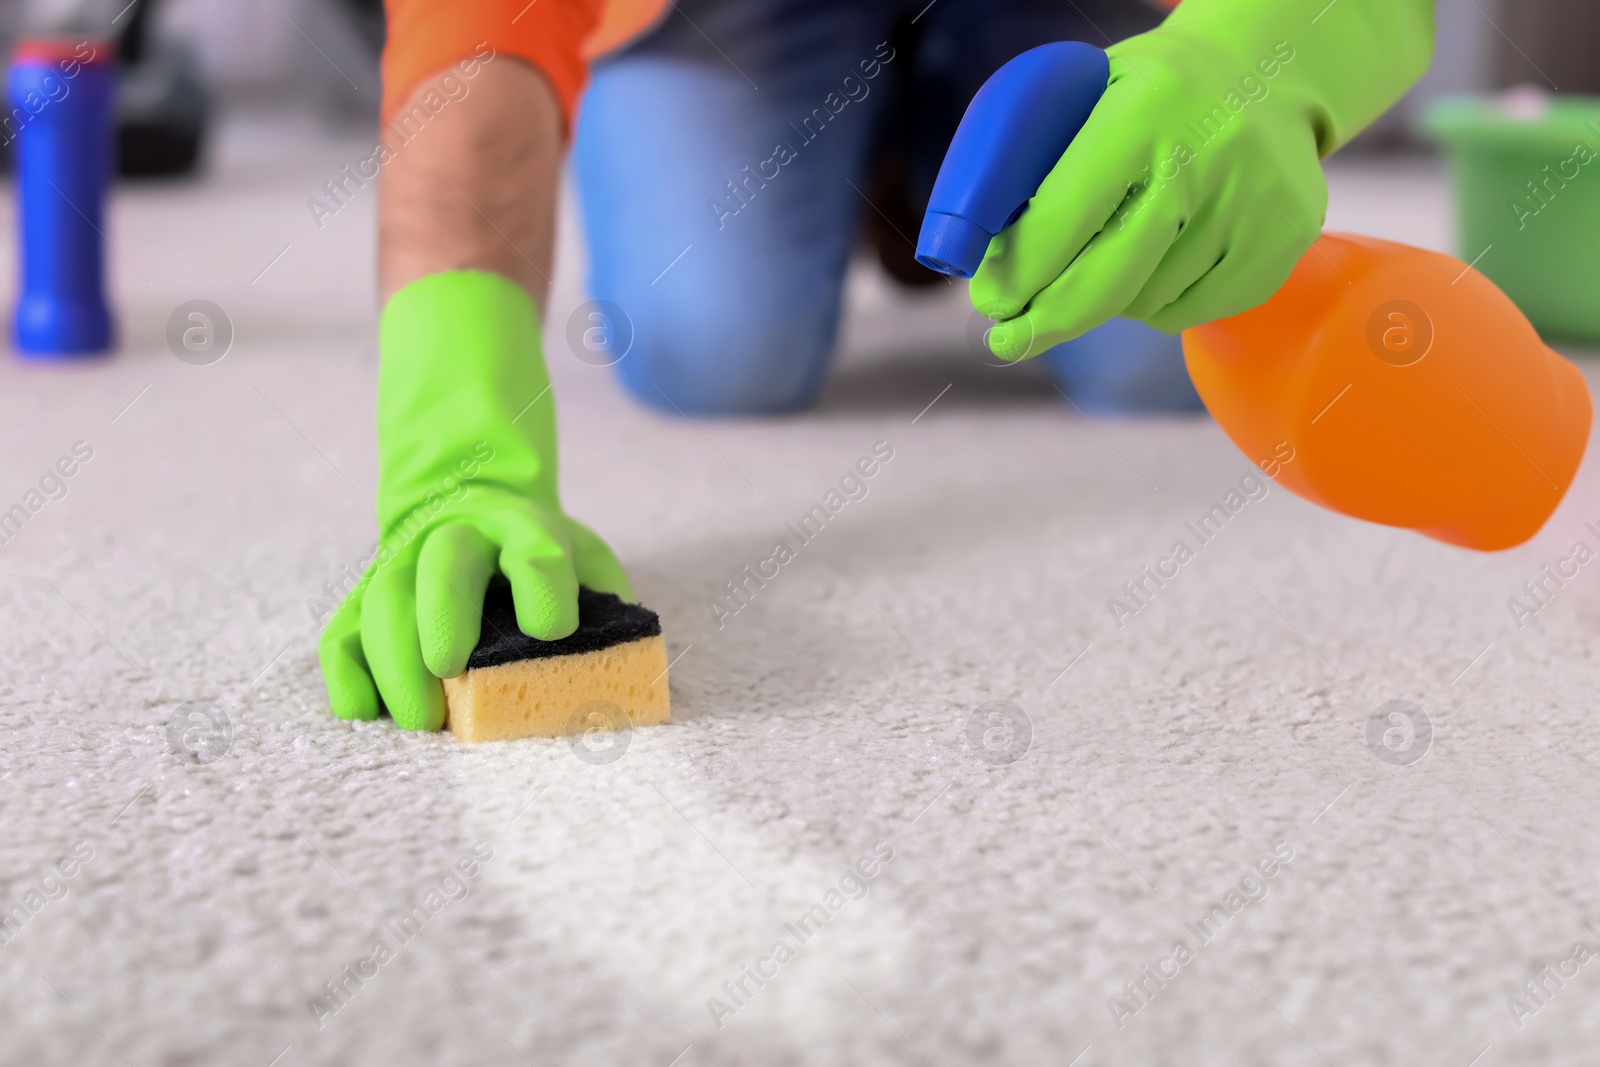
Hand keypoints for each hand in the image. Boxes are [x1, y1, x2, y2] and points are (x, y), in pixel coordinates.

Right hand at [318, 271, 630, 729]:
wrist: (468, 504)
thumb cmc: (536, 551)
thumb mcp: (583, 555)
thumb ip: (603, 597)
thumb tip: (622, 655)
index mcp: (523, 526)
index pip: (534, 546)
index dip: (541, 582)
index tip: (552, 628)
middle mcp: (456, 538)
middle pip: (443, 566)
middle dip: (442, 615)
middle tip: (449, 670)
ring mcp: (403, 564)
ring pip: (384, 601)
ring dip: (394, 660)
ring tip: (421, 717)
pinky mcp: (367, 598)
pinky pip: (343, 630)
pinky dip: (346, 671)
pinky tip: (361, 709)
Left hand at [969, 0, 1432, 356]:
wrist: (1269, 74)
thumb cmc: (1153, 94)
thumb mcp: (1089, 94)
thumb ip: (1038, 166)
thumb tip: (989, 261)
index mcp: (1144, 111)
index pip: (1065, 216)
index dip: (1020, 273)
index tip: (991, 300)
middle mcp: (1206, 157)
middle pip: (1108, 281)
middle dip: (1048, 320)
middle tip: (1011, 338)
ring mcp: (1252, 205)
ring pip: (1144, 302)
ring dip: (1109, 299)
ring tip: (1115, 252)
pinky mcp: (1280, 245)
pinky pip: (1190, 313)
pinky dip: (1158, 303)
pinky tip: (1162, 259)